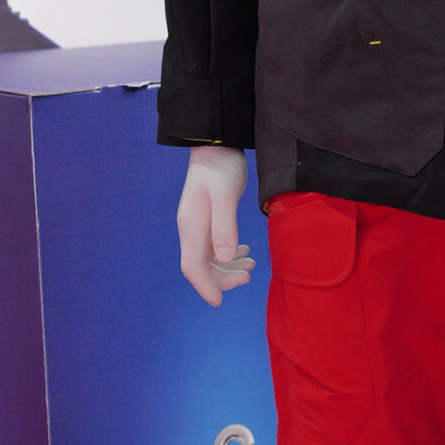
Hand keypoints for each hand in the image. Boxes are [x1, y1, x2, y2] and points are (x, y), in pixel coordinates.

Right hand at [177, 145, 254, 304]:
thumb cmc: (221, 166)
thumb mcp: (225, 195)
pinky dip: (230, 254)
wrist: (216, 143)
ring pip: (210, 258)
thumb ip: (225, 226)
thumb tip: (226, 256)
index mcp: (191, 226)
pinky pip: (215, 247)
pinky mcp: (208, 219)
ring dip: (229, 267)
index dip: (205, 286)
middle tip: (248, 276)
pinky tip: (245, 251)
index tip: (219, 302)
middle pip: (201, 266)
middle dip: (222, 278)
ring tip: (252, 264)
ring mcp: (198, 225)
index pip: (193, 266)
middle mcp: (191, 229)